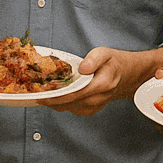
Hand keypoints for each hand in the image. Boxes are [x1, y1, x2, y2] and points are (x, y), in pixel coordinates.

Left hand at [44, 47, 162, 116]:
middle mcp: (98, 99)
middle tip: (34, 92)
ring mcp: (94, 106)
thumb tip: (82, 69)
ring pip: (68, 108)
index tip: (41, 94)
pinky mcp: (90, 110)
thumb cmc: (114, 62)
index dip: (56, 96)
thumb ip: (94, 59)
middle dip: (50, 99)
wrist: (127, 76)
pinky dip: (61, 103)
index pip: (75, 94)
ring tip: (40, 92)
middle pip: (68, 103)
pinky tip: (53, 95)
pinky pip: (72, 108)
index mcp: (102, 85)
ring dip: (54, 102)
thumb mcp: (106, 53)